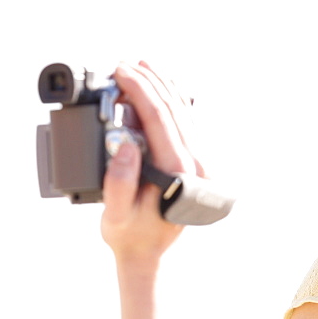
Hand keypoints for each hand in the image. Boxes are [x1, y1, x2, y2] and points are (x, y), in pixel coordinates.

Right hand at [100, 61, 204, 263]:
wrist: (149, 255)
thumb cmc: (129, 235)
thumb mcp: (115, 214)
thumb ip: (119, 182)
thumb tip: (126, 144)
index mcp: (179, 173)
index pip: (160, 119)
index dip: (139, 90)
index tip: (120, 71)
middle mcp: (197, 166)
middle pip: (175, 110)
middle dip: (150, 82)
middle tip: (126, 63)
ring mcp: (201, 165)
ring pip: (185, 113)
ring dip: (164, 87)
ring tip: (143, 67)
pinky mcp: (197, 164)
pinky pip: (188, 124)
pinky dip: (174, 102)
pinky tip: (162, 89)